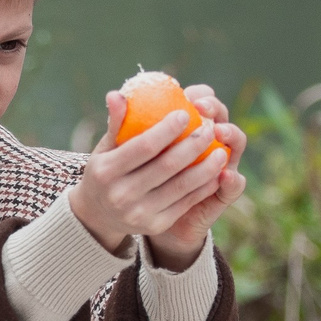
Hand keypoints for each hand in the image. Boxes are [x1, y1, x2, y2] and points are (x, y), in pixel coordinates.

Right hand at [68, 85, 243, 261]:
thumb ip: (116, 123)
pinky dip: (204, 187)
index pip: (144, 146)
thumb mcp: (104, 149)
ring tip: (221, 150)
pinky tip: (216, 173)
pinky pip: (185, 203)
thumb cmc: (106, 171)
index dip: (167, 129)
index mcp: (106, 171)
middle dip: (193, 145)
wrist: (99, 216)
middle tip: (210, 128)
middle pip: (167, 166)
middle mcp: (121, 195)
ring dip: (206, 168)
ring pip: (181, 187)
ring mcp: (139, 213)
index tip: (186, 114)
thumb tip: (118, 94)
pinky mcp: (155, 225)